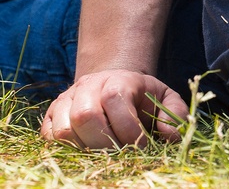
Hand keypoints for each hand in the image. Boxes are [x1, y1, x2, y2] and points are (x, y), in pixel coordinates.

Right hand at [40, 70, 188, 148]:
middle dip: (105, 142)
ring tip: (103, 154)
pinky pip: (50, 136)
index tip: (141, 146)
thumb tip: (171, 135)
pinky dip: (65, 149)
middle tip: (120, 154)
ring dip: (84, 148)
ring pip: (64, 129)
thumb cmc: (142, 97)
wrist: (115, 86)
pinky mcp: (52, 115)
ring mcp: (66, 99)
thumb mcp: (165, 99)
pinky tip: (86, 151)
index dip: (128, 128)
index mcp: (118, 78)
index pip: (115, 99)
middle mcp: (88, 86)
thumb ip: (174, 113)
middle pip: (85, 115)